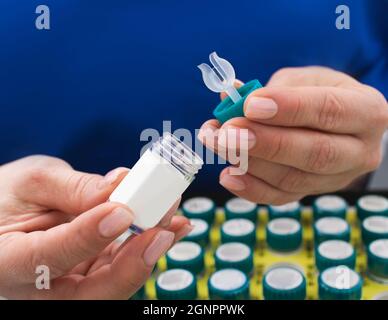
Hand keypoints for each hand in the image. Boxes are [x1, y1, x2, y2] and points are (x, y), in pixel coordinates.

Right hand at [0, 156, 189, 298]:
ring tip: (174, 220)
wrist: (8, 209)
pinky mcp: (91, 274)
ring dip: (148, 251)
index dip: (87, 238)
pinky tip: (171, 225)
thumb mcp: (33, 182)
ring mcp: (69, 284)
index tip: (121, 212)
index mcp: (8, 262)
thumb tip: (119, 186)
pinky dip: (148, 246)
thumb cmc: (11, 196)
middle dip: (131, 265)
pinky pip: (122, 266)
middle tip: (160, 232)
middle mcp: (39, 286)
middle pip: (89, 293)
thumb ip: (73, 188)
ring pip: (113, 283)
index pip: (46, 258)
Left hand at [199, 66, 387, 203]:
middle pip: (314, 153)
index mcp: (366, 112)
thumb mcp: (305, 80)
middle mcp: (359, 151)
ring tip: (217, 143)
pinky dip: (251, 189)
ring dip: (249, 164)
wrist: (340, 125)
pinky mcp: (313, 192)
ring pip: (293, 179)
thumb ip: (272, 88)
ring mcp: (337, 178)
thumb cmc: (321, 95)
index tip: (250, 104)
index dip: (289, 108)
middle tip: (227, 132)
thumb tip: (231, 97)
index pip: (329, 110)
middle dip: (265, 143)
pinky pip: (281, 197)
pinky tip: (227, 175)